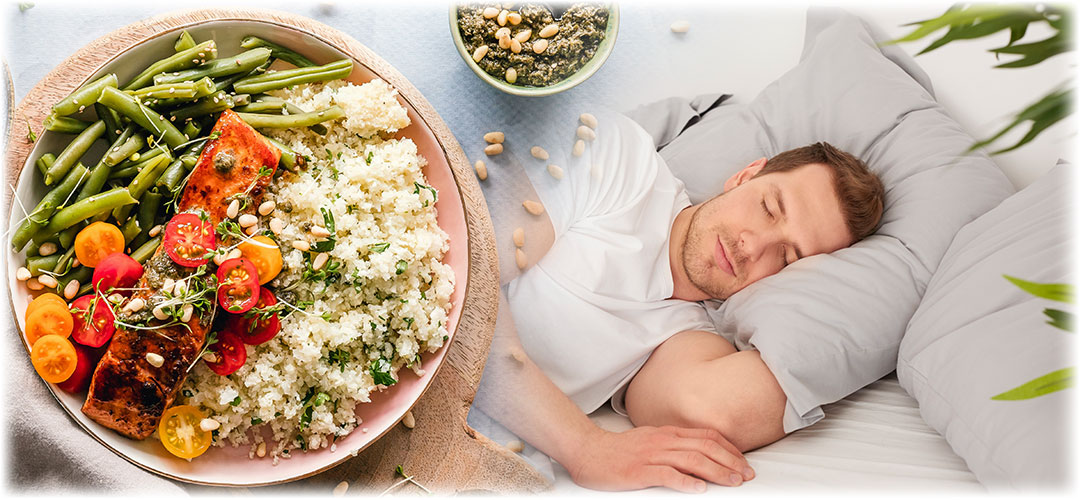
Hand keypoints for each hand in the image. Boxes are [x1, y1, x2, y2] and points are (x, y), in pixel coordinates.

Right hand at [564, 425, 754, 492]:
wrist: (587, 451)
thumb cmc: (618, 451)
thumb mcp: (650, 441)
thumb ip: (673, 445)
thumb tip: (698, 455)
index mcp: (667, 433)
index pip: (706, 435)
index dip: (729, 448)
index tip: (743, 462)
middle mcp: (662, 441)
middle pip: (704, 447)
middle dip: (730, 461)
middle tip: (746, 475)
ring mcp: (651, 455)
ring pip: (691, 459)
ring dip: (716, 471)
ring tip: (732, 481)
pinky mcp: (638, 471)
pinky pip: (666, 474)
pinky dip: (685, 481)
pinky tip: (699, 488)